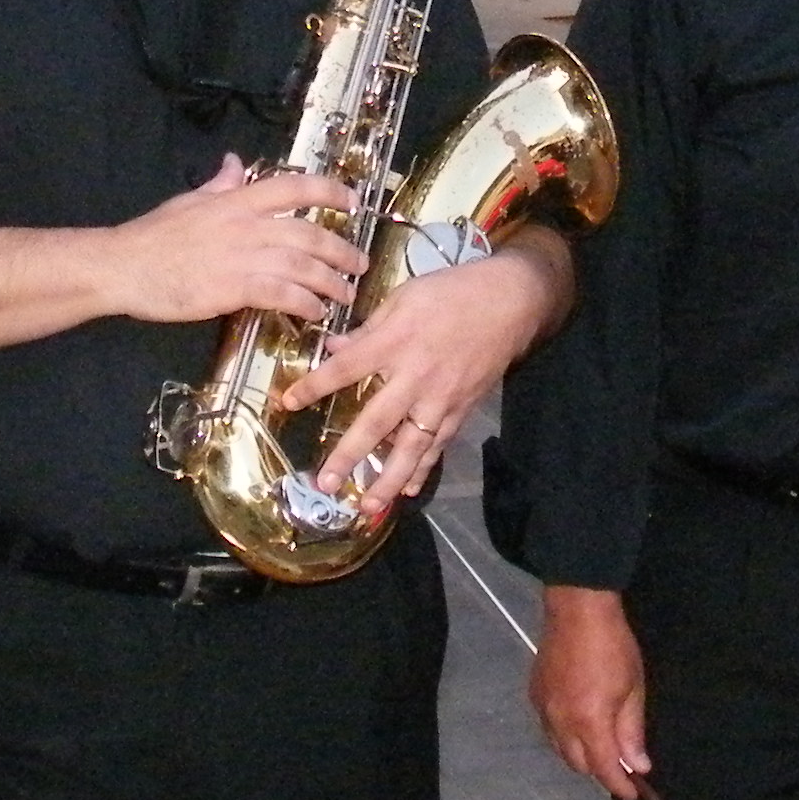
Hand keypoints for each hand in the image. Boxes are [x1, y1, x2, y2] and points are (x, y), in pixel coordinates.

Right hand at [104, 156, 360, 325]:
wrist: (122, 267)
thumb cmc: (153, 236)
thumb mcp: (189, 200)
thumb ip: (219, 184)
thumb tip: (235, 163)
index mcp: (237, 201)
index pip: (294, 187)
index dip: (330, 190)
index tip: (354, 201)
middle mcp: (246, 225)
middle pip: (309, 233)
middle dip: (342, 249)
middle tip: (359, 264)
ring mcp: (241, 257)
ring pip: (303, 266)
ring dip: (330, 282)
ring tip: (344, 295)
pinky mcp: (233, 289)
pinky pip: (282, 295)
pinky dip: (304, 303)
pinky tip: (314, 313)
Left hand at [281, 246, 559, 516]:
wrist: (510, 301)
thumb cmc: (452, 291)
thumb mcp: (405, 296)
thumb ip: (369, 327)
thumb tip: (333, 347)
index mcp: (396, 341)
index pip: (346, 368)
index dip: (314, 386)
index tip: (288, 403)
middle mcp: (416, 375)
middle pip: (376, 422)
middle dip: (349, 454)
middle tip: (325, 483)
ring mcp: (441, 398)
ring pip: (411, 447)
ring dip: (387, 480)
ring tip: (367, 507)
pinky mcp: (461, 409)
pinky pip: (438, 445)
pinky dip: (422, 469)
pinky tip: (407, 491)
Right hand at [532, 585, 654, 799]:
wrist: (577, 609)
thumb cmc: (613, 646)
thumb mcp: (633, 688)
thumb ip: (632, 731)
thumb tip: (637, 765)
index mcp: (589, 721)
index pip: (604, 769)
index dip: (620, 787)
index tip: (635, 796)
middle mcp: (560, 723)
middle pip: (579, 765)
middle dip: (601, 771)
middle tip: (622, 766)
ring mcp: (543, 709)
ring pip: (560, 750)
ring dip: (581, 755)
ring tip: (601, 745)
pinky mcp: (534, 695)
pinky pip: (549, 730)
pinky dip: (565, 736)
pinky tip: (579, 724)